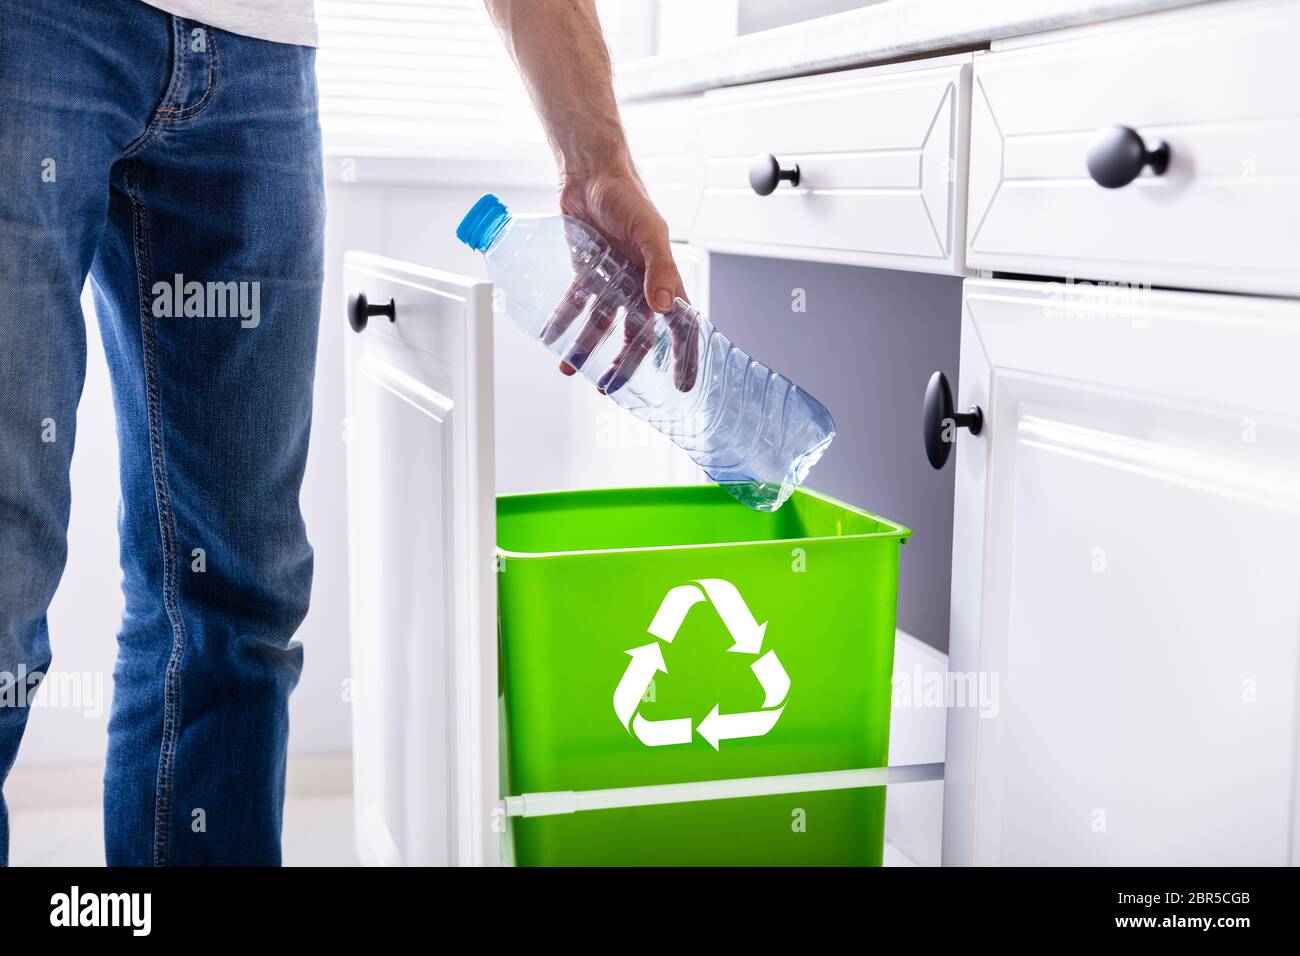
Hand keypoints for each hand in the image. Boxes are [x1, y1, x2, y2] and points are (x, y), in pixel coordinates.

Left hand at [551, 165, 697, 391]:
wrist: (589, 172)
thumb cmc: (627, 195)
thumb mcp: (650, 231)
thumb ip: (659, 269)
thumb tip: (664, 307)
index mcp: (662, 277)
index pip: (680, 324)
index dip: (683, 355)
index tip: (682, 384)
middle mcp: (638, 284)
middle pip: (636, 334)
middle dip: (624, 363)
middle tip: (610, 387)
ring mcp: (611, 280)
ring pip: (602, 324)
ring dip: (588, 347)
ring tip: (571, 367)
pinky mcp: (585, 272)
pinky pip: (574, 304)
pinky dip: (562, 321)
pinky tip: (551, 337)